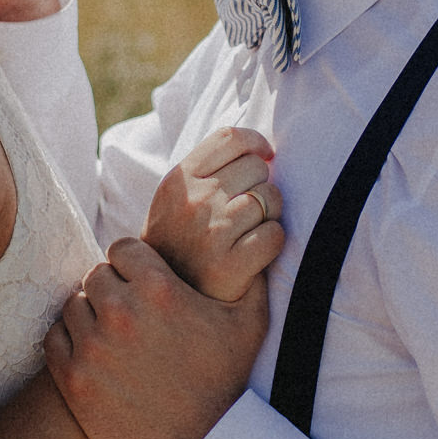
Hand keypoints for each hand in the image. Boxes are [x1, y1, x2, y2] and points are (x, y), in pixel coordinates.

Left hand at [45, 238, 268, 438]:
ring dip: (90, 315)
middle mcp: (121, 312)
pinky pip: (55, 339)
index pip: (122, 249)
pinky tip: (94, 355)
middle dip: (112, 289)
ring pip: (73, 305)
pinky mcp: (74, 380)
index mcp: (160, 289)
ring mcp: (93, 347)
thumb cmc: (229, 383)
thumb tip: (262, 242)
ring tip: (113, 335)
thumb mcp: (250, 322)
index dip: (133, 264)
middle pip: (95, 275)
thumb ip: (248, 275)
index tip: (142, 284)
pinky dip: (69, 342)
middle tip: (129, 311)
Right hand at [141, 126, 282, 302]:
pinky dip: (272, 242)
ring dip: (268, 215)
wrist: (162, 301)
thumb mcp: (177, 198)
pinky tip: (255, 252)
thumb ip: (208, 169)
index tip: (264, 156)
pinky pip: (275, 234)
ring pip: (270, 199)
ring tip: (248, 233)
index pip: (231, 138)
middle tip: (245, 212)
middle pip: (256, 167)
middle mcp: (194, 201)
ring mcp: (212, 232)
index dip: (256, 143)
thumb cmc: (180, 244)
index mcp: (179, 180)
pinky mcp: (231, 264)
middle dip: (259, 185)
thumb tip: (260, 148)